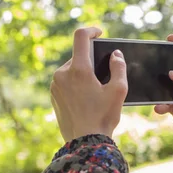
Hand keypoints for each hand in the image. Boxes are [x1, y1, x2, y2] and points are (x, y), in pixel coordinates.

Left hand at [51, 27, 127, 142]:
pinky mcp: (53, 95)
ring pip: (73, 69)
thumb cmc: (103, 116)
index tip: (100, 33)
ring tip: (97, 91)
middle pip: (79, 56)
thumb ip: (119, 68)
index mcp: (79, 70)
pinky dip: (77, 83)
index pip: (81, 37)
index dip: (91, 31)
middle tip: (105, 76)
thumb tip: (115, 55)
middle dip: (93, 61)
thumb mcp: (119, 91)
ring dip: (85, 73)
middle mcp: (62, 74)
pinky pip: (66, 81)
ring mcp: (55, 85)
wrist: (85, 142)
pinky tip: (88, 99)